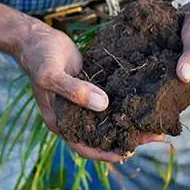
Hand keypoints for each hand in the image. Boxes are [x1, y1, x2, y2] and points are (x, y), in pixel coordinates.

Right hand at [14, 22, 165, 162]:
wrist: (35, 37)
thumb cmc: (38, 57)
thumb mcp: (50, 75)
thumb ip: (74, 90)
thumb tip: (103, 105)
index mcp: (60, 121)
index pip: (84, 147)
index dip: (106, 153)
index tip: (130, 151)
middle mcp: (73, 116)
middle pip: (101, 135)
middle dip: (127, 137)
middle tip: (154, 133)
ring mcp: (82, 101)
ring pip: (108, 118)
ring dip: (128, 120)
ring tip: (153, 118)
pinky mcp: (90, 86)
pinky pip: (109, 99)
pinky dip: (123, 101)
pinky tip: (141, 98)